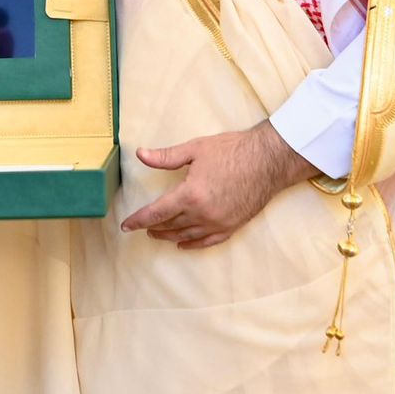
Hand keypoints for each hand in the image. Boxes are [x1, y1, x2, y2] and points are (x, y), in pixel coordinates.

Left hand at [120, 123, 314, 249]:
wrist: (268, 160)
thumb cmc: (232, 150)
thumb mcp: (195, 149)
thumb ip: (166, 157)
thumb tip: (140, 154)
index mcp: (190, 195)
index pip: (156, 213)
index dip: (138, 220)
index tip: (126, 226)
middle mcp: (203, 214)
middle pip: (170, 225)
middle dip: (153, 227)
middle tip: (141, 226)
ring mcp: (218, 223)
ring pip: (186, 235)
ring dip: (169, 235)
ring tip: (158, 233)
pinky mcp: (232, 226)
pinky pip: (207, 241)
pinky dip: (193, 244)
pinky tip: (183, 244)